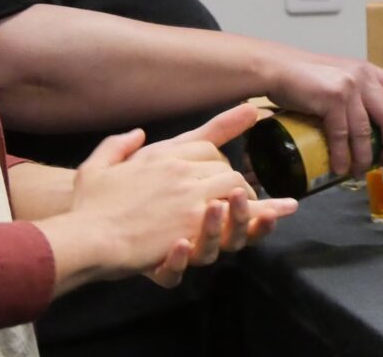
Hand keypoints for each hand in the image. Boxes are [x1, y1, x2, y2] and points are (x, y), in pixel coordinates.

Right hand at [67, 127, 252, 281]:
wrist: (87, 238)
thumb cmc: (88, 206)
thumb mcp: (96, 166)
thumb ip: (116, 145)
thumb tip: (137, 133)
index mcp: (163, 154)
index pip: (206, 145)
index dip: (216, 158)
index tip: (221, 167)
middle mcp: (182, 170)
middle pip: (224, 166)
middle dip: (232, 180)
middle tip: (236, 196)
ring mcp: (190, 197)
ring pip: (234, 185)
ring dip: (245, 196)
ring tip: (263, 204)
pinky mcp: (193, 225)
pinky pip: (235, 215)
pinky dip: (260, 211)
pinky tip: (281, 209)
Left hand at [138, 104, 296, 278]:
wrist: (96, 204)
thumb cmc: (143, 177)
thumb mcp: (181, 148)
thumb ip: (217, 132)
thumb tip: (253, 108)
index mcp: (210, 209)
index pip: (246, 214)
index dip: (263, 211)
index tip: (285, 203)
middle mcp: (199, 233)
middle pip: (233, 236)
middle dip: (243, 221)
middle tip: (241, 199)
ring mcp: (176, 251)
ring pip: (207, 254)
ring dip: (213, 235)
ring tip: (212, 212)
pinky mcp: (151, 266)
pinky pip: (169, 274)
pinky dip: (175, 264)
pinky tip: (177, 246)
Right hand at [268, 54, 382, 177]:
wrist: (276, 68)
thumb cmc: (305, 76)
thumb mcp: (340, 77)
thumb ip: (357, 93)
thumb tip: (369, 126)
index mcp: (369, 70)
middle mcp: (363, 76)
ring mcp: (348, 87)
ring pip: (365, 132)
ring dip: (364, 158)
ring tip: (359, 171)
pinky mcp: (332, 99)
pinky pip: (342, 136)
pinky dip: (342, 157)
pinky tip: (340, 168)